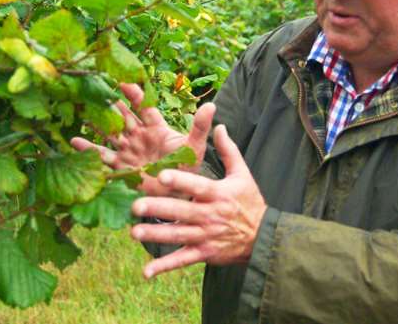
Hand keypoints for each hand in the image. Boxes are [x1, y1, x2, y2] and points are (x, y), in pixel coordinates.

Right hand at [71, 83, 214, 195]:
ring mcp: (129, 151)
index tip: (123, 80)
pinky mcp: (122, 167)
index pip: (144, 106)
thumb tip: (212, 105)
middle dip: (111, 103)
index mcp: (157, 128)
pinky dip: (89, 149)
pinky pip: (103, 156)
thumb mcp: (195, 146)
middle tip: (96, 87)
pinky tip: (75, 141)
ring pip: (110, 133)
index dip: (134, 93)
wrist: (178, 194)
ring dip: (98, 122)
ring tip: (82, 109)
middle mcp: (140, 136)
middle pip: (123, 116)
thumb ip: (200, 127)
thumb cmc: (188, 168)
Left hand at [129, 124, 266, 278]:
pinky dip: (164, 266)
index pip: (197, 186)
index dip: (180, 180)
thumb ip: (229, 150)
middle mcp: (210, 215)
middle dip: (158, 209)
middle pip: (181, 211)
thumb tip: (219, 125)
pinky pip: (182, 260)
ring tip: (134, 232)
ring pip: (177, 236)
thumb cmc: (250, 202)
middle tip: (136, 205)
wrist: (263, 238)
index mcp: (218, 194)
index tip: (161, 175)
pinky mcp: (203, 253)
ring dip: (155, 235)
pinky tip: (146, 272)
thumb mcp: (243, 174)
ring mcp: (206, 236)